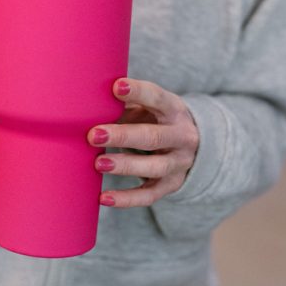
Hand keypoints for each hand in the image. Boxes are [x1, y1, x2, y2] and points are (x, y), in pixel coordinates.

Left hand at [88, 78, 199, 207]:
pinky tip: (104, 198)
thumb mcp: (149, 107)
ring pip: (154, 167)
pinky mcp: (172, 185)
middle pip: (153, 137)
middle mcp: (182, 137)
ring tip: (99, 163)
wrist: (196, 145)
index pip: (157, 99)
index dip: (138, 92)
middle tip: (93, 135)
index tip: (115, 87)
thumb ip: (126, 105)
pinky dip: (127, 199)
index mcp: (174, 110)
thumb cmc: (158, 119)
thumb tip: (89, 103)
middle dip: (123, 136)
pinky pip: (150, 195)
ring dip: (125, 166)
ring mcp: (179, 163)